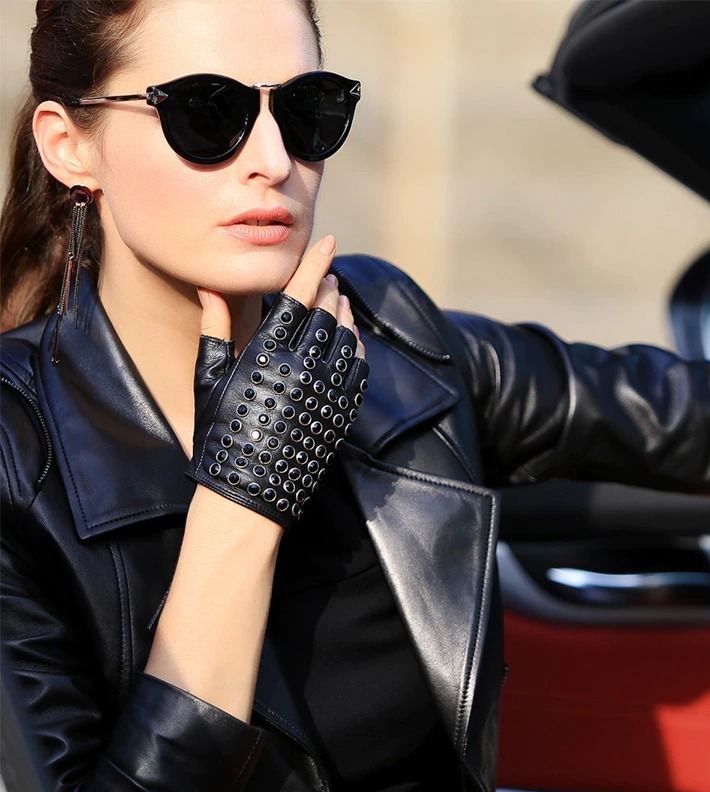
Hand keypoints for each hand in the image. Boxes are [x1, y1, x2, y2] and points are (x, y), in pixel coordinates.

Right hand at [187, 237, 368, 529]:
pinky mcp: (339, 413)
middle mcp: (300, 368)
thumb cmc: (219, 433)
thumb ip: (216, 329)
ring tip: (342, 298)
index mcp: (265, 354)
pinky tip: (355, 339)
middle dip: (331, 285)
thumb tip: (210, 287)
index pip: (297, 297)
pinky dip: (359, 349)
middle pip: (326, 312)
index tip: (326, 241)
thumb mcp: (209, 378)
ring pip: (346, 339)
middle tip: (330, 271)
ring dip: (347, 313)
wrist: (246, 491)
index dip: (313, 265)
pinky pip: (358, 372)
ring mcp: (324, 391)